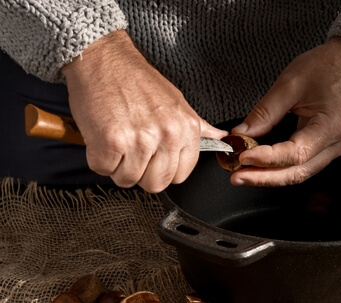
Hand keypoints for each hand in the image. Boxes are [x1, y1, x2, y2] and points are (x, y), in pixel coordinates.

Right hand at [62, 30, 225, 192]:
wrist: (104, 59)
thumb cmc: (138, 81)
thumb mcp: (177, 102)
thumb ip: (198, 128)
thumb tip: (220, 139)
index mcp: (186, 129)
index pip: (180, 176)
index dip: (163, 171)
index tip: (154, 160)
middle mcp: (167, 135)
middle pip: (155, 184)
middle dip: (140, 173)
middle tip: (132, 152)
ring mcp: (139, 139)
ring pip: (127, 179)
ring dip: (117, 166)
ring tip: (117, 140)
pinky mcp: (111, 141)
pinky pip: (103, 170)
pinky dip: (99, 158)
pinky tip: (103, 138)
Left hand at [230, 37, 340, 186]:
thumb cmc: (326, 67)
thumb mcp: (289, 84)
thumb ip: (264, 113)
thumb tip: (241, 134)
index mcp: (330, 126)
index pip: (295, 153)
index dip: (267, 159)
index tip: (243, 156)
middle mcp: (336, 143)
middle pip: (297, 173)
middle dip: (263, 178)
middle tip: (237, 177)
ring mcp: (332, 149)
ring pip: (298, 174)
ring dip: (269, 177)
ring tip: (244, 175)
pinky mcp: (325, 149)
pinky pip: (300, 166)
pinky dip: (278, 170)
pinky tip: (260, 169)